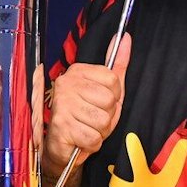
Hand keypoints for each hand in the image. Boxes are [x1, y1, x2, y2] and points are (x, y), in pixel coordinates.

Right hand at [44, 34, 131, 176]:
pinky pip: (93, 137)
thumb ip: (117, 66)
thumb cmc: (86, 119)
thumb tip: (125, 37)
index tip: (100, 103)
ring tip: (86, 129)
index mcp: (78, 71)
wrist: (61, 148)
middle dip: (107, 116)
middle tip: (92, 120)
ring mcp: (62, 104)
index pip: (113, 80)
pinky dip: (91, 144)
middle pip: (109, 100)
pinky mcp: (61, 125)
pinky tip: (80, 139)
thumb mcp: (105, 91)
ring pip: (102, 120)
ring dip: (99, 131)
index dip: (114, 97)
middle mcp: (67, 83)